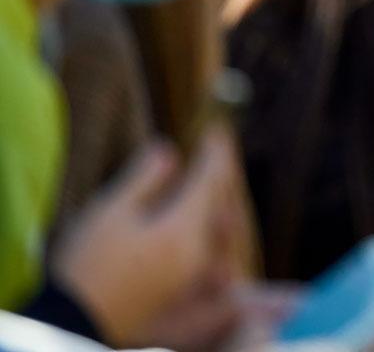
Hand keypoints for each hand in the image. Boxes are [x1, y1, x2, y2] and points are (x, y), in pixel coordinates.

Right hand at [51, 127, 237, 346]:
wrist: (72, 324)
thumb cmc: (87, 264)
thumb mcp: (111, 212)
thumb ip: (144, 178)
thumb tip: (170, 151)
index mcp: (183, 228)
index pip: (210, 181)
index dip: (215, 153)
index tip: (215, 131)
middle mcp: (198, 251)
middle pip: (218, 204)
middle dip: (218, 175)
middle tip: (217, 150)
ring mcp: (192, 273)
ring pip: (217, 227)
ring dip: (216, 200)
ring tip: (210, 181)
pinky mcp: (181, 288)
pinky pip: (208, 247)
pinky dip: (208, 225)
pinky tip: (198, 219)